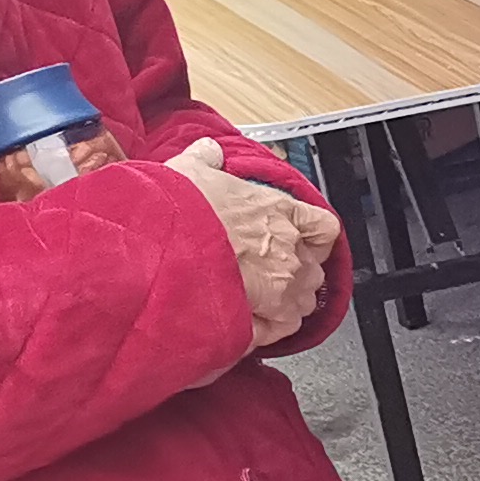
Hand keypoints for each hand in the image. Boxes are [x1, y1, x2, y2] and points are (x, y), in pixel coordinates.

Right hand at [171, 139, 339, 349]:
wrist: (157, 242)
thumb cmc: (176, 208)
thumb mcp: (189, 170)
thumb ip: (205, 160)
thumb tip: (209, 150)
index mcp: (278, 210)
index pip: (322, 227)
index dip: (314, 240)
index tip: (301, 246)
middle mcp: (288, 248)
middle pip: (313, 271)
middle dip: (294, 278)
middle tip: (266, 280)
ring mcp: (281, 283)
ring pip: (301, 303)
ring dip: (284, 306)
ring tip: (254, 306)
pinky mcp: (264, 313)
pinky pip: (282, 328)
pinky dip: (268, 330)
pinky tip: (246, 325)